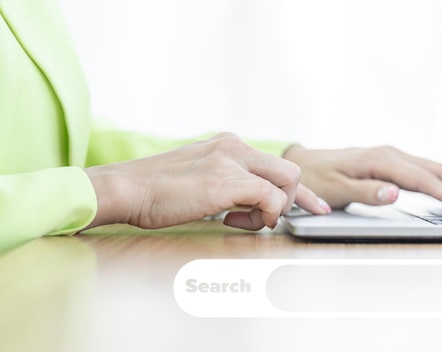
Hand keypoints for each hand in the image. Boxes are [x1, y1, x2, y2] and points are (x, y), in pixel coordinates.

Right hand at [84, 133, 329, 230]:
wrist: (125, 188)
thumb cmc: (154, 190)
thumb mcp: (196, 176)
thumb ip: (224, 180)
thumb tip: (247, 202)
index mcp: (228, 144)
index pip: (276, 164)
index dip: (300, 190)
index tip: (315, 206)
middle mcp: (235, 146)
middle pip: (290, 171)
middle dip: (294, 201)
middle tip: (271, 220)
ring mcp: (232, 160)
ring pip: (287, 181)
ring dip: (274, 209)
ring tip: (241, 220)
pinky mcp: (227, 180)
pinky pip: (270, 198)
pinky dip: (263, 215)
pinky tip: (233, 221)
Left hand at [283, 145, 441, 211]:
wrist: (305, 164)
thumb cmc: (319, 180)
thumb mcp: (336, 190)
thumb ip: (366, 193)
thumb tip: (395, 193)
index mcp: (380, 160)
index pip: (422, 179)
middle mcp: (391, 154)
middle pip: (438, 170)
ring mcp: (393, 157)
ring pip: (435, 169)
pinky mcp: (393, 163)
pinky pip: (426, 171)